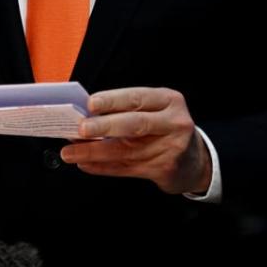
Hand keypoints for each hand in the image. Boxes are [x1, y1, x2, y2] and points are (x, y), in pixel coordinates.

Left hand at [60, 87, 211, 195]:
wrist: (196, 161)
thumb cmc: (166, 128)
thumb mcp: (156, 111)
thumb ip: (127, 110)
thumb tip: (84, 113)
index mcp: (168, 100)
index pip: (137, 98)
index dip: (113, 100)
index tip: (90, 104)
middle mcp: (173, 122)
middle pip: (135, 124)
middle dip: (104, 127)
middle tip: (79, 129)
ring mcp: (171, 148)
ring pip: (125, 151)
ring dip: (93, 152)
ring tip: (70, 152)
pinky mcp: (164, 169)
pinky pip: (126, 168)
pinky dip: (102, 166)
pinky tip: (85, 164)